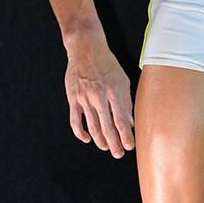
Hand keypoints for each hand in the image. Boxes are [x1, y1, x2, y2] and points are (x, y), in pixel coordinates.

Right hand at [64, 26, 134, 155]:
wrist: (85, 48)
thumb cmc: (107, 63)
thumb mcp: (122, 79)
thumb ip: (126, 101)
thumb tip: (130, 121)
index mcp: (114, 91)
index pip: (121, 120)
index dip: (126, 136)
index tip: (130, 146)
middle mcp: (99, 96)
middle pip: (107, 127)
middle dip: (114, 143)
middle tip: (119, 154)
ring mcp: (84, 98)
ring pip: (92, 126)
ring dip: (100, 140)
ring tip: (107, 148)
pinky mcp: (73, 98)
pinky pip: (75, 120)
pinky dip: (80, 132)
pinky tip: (87, 139)